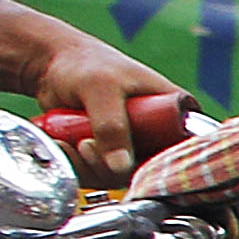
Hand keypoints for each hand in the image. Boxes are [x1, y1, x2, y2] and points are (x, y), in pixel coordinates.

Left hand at [24, 38, 191, 177]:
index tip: (128, 158)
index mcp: (175, 109)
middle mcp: (159, 131)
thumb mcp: (101, 89)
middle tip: (86, 144)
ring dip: (91, 166)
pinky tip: (65, 146)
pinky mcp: (110, 154)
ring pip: (123, 175)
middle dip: (113, 166)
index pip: (187, 147)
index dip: (165, 163)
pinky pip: (101, 174)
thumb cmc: (83, 63)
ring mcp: (133, 144)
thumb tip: (121, 168)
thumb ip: (112, 126)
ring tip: (69, 142)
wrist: (51, 64)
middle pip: (150, 169)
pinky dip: (80, 166)